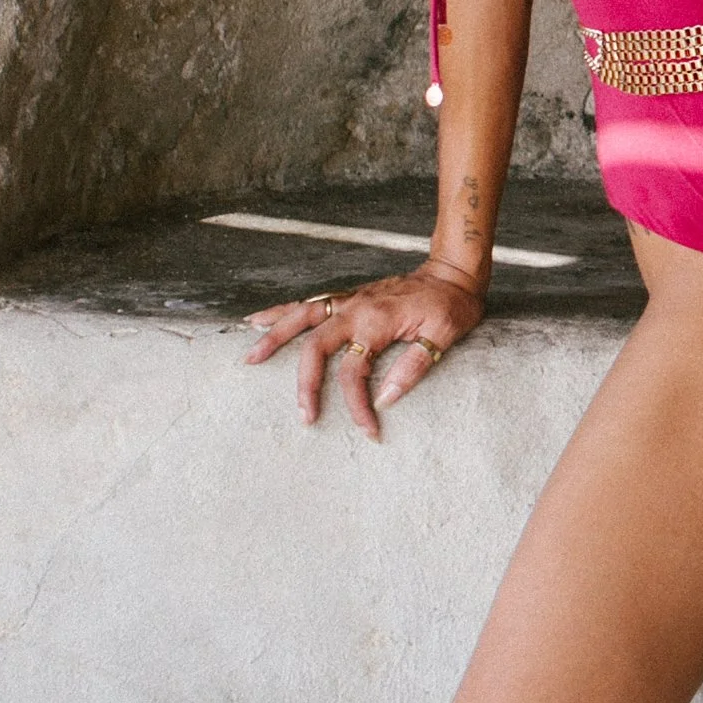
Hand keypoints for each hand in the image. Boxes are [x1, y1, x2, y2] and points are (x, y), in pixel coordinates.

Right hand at [242, 263, 486, 439]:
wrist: (451, 272)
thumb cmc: (450, 306)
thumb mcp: (443, 336)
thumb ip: (413, 366)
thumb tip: (386, 398)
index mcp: (377, 322)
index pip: (355, 372)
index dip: (358, 405)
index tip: (369, 430)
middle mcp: (355, 309)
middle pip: (315, 347)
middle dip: (305, 384)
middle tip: (304, 415)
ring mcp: (347, 301)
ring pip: (300, 318)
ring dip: (273, 338)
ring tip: (250, 359)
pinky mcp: (346, 298)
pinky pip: (306, 304)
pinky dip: (280, 312)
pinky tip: (257, 320)